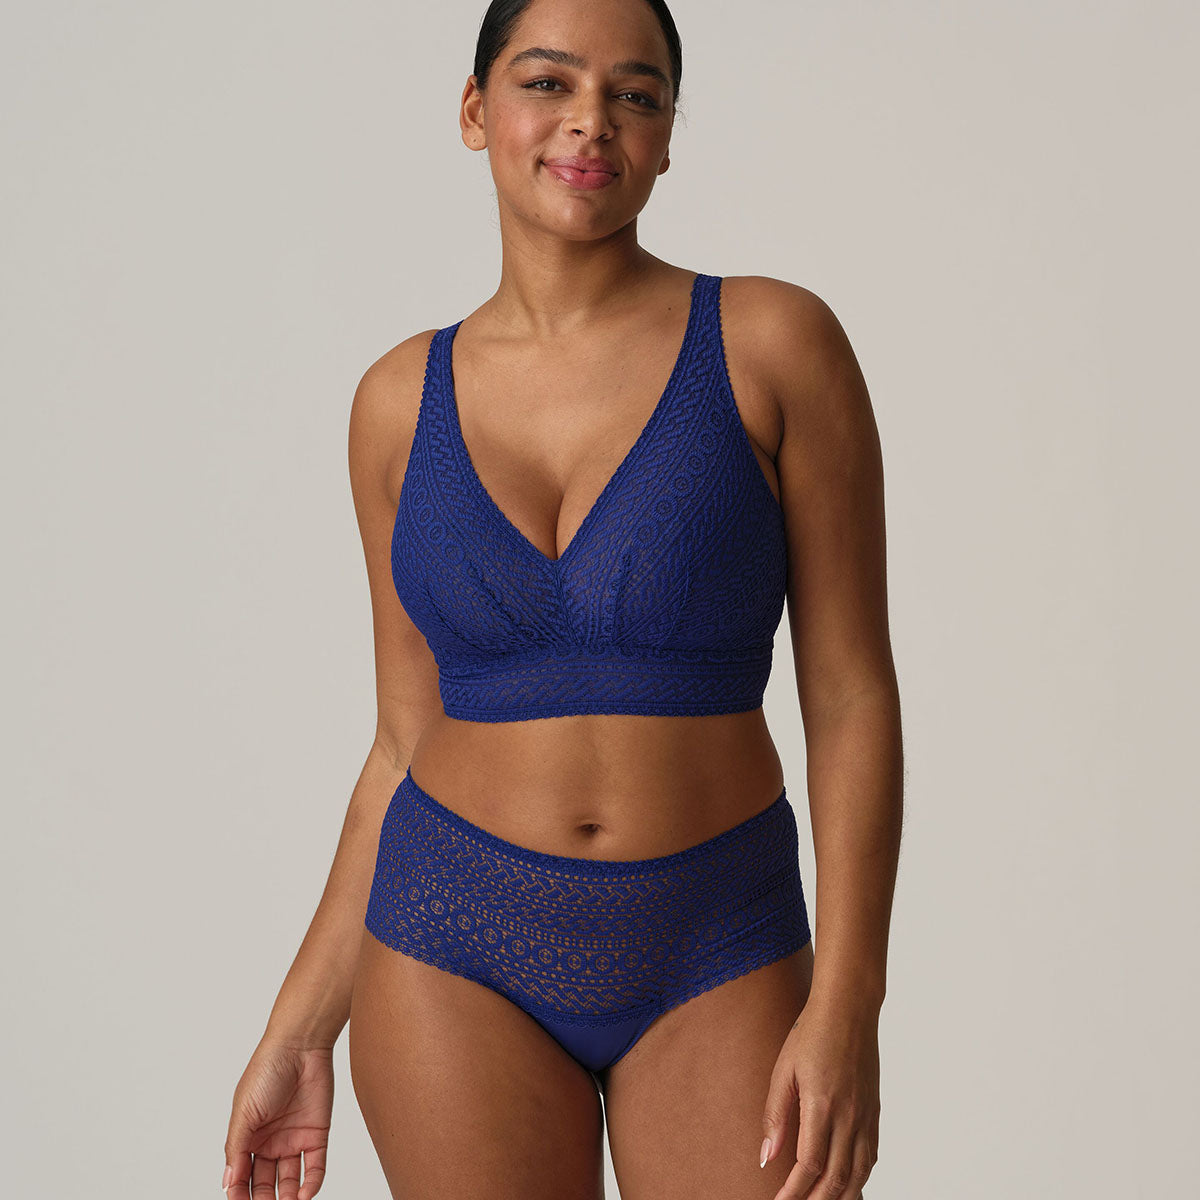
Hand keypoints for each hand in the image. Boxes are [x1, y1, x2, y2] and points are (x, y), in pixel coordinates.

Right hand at [223, 1035, 333, 1199]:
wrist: (300, 1045)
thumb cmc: (267, 1070)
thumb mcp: (244, 1111)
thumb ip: (236, 1148)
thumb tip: (229, 1181)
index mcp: (248, 1138)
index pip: (241, 1176)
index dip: (239, 1194)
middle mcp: (270, 1142)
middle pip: (264, 1183)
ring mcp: (294, 1139)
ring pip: (290, 1181)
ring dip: (288, 1198)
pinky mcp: (317, 1134)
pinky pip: (315, 1167)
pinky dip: (311, 1184)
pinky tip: (305, 1196)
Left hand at [759, 1000, 879, 1198]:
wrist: (849, 1009)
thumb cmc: (812, 1033)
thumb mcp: (783, 1070)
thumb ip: (775, 1115)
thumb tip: (766, 1157)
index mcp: (822, 1105)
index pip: (809, 1166)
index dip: (793, 1192)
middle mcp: (849, 1116)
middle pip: (836, 1179)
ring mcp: (866, 1116)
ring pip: (858, 1174)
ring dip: (839, 1197)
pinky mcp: (874, 1112)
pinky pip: (870, 1157)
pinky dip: (859, 1178)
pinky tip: (846, 1184)